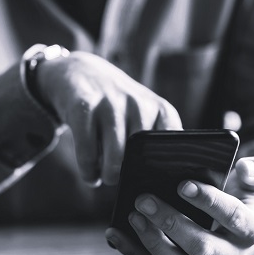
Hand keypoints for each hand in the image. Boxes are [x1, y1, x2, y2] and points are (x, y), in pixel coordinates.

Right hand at [35, 51, 181, 185]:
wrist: (80, 71)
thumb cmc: (117, 106)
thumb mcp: (144, 114)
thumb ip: (156, 142)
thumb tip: (162, 183)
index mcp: (160, 109)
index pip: (173, 145)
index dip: (166, 169)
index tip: (157, 183)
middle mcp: (139, 104)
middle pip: (142, 157)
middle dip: (132, 176)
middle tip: (124, 180)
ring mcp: (111, 103)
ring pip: (115, 158)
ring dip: (109, 176)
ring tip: (106, 178)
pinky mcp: (84, 107)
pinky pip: (88, 152)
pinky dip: (88, 171)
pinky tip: (90, 175)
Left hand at [105, 155, 253, 254]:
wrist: (243, 227)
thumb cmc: (243, 197)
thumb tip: (245, 166)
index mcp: (251, 229)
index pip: (232, 217)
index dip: (208, 202)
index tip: (183, 184)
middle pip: (200, 245)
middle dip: (170, 222)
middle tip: (144, 199)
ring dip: (152, 242)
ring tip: (132, 215)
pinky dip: (133, 252)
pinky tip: (114, 233)